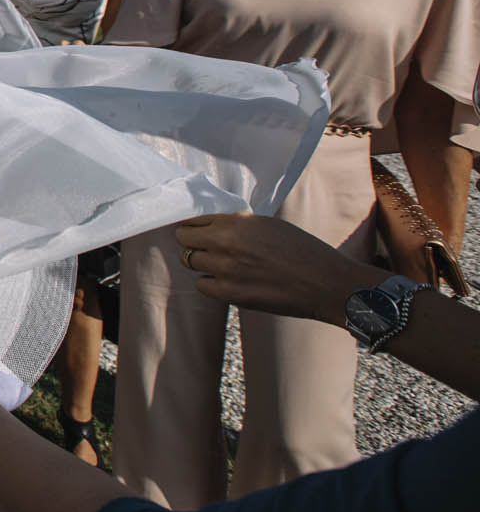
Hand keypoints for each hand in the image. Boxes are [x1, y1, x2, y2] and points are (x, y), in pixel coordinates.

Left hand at [173, 213, 384, 326]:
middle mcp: (226, 242)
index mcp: (237, 221)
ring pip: (190, 262)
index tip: (196, 229)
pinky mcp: (230, 293)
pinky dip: (211, 283)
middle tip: (204, 247)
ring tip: (221, 264)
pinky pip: (203, 285)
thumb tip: (214, 227)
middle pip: (184, 239)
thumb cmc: (304, 251)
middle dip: (192, 242)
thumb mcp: (269, 226)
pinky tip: (228, 281)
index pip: (194, 218)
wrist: (326, 283)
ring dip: (202, 262)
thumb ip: (239, 225)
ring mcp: (225, 269)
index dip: (194, 224)